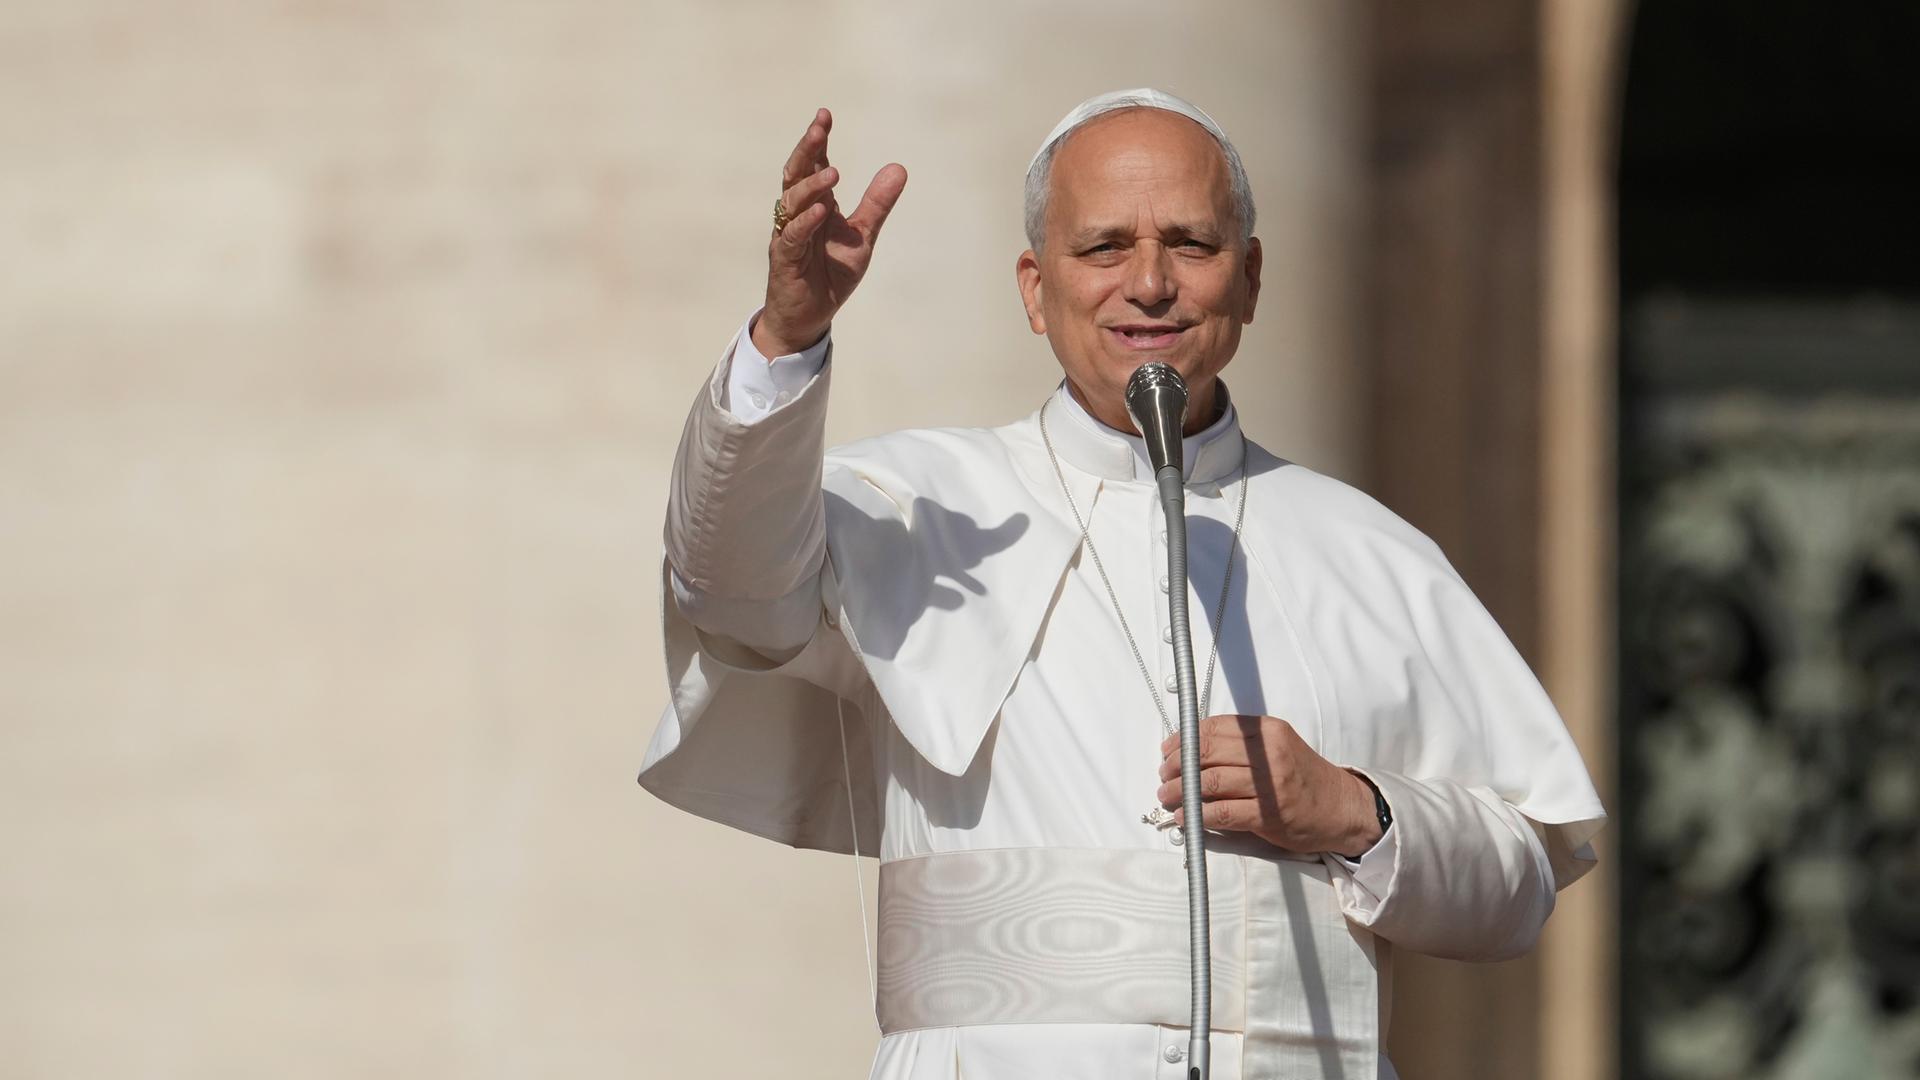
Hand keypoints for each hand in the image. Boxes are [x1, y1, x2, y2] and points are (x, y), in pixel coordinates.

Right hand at [752, 108, 908, 358]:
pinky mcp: (785, 259)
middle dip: (806, 150)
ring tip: (834, 171)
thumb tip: (899, 167)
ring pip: (792, 201)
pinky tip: (822, 209)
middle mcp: (798, 214)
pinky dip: (806, 222)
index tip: (825, 115)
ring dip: (812, 185)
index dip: (818, 141)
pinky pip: (793, 236)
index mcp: (816, 204)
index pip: (813, 165)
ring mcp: (789, 235)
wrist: (810, 317)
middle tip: (819, 127)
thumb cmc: (830, 275)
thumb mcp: (862, 237)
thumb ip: (877, 204)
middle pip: (796, 174)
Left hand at [1156, 714, 1381, 856]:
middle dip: (1177, 765)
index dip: (1183, 739)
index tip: (1167, 751)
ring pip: (1210, 782)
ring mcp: (1270, 784)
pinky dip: (1198, 815)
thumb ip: (1241, 745)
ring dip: (1181, 791)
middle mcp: (1269, 753)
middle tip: (1164, 776)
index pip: (1213, 727)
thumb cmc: (1303, 778)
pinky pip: (1223, 812)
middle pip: (1206, 752)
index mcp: (1268, 732)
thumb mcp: (1277, 747)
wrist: (1341, 808)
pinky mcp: (1270, 815)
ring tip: (1168, 797)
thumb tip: (1190, 750)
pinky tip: (1186, 817)